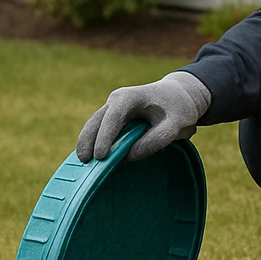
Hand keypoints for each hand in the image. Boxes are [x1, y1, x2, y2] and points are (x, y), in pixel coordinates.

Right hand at [76, 71, 211, 162]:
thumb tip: (130, 156)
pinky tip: (89, 158)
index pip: (114, 117)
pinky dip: (93, 142)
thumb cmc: (178, 110)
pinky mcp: (113, 118)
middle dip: (88, 140)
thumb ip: (156, 139)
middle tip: (85, 161)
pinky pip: (99, 129)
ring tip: (82, 163)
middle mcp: (117, 100)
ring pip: (93, 124)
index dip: (106, 136)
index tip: (101, 156)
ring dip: (86, 142)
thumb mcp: (175, 125)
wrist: (178, 96)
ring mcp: (112, 108)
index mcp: (130, 97)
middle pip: (97, 120)